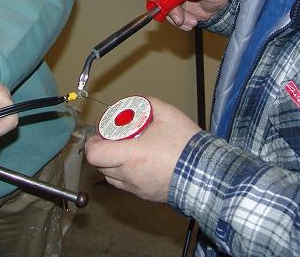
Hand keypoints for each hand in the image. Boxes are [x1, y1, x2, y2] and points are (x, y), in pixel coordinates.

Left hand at [84, 97, 200, 202]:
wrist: (206, 174)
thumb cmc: (186, 147)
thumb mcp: (168, 114)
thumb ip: (147, 104)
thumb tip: (135, 103)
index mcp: (132, 156)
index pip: (95, 154)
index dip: (93, 143)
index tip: (100, 134)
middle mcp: (130, 175)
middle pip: (100, 165)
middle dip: (102, 150)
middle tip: (112, 138)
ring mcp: (136, 188)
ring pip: (111, 177)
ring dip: (111, 163)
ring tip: (125, 150)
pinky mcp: (144, 195)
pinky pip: (125, 185)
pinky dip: (124, 173)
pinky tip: (138, 162)